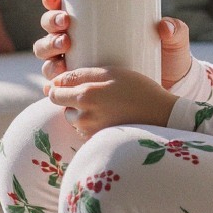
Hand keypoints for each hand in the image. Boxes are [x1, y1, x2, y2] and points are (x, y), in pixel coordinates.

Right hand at [35, 0, 195, 91]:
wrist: (168, 92)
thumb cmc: (166, 60)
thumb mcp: (172, 44)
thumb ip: (175, 32)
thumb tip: (164, 26)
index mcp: (93, 24)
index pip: (63, 8)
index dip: (52, 1)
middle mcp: (78, 43)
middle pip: (50, 30)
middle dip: (51, 24)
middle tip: (66, 27)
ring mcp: (75, 67)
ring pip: (48, 56)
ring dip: (49, 50)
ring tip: (65, 48)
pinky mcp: (78, 90)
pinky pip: (56, 88)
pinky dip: (51, 85)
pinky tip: (54, 84)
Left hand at [44, 65, 175, 135]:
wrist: (160, 117)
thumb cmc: (138, 89)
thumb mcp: (111, 72)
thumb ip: (79, 75)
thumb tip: (51, 83)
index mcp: (85, 95)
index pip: (55, 90)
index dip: (59, 84)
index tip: (69, 82)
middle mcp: (83, 115)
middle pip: (61, 105)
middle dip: (69, 97)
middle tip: (91, 92)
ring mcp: (90, 131)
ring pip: (72, 117)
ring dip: (80, 111)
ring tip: (103, 104)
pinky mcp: (97, 141)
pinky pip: (83, 130)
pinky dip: (90, 123)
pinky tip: (107, 116)